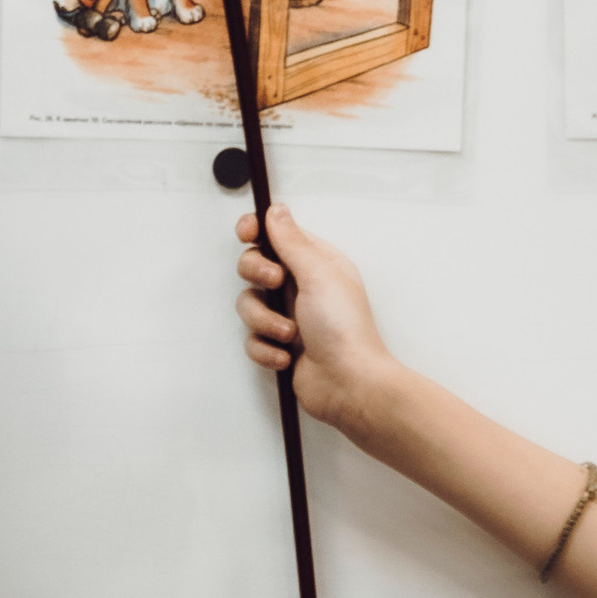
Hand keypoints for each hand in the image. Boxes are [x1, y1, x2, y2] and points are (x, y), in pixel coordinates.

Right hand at [235, 202, 394, 430]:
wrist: (349, 385)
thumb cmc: (346, 332)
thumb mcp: (319, 274)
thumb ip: (292, 241)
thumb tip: (276, 212)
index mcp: (316, 263)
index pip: (277, 234)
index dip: (256, 230)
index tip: (247, 233)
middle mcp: (302, 287)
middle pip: (254, 266)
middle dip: (257, 275)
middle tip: (275, 283)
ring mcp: (289, 315)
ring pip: (249, 304)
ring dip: (264, 320)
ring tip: (289, 333)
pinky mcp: (279, 344)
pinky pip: (251, 339)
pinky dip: (266, 348)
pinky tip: (286, 355)